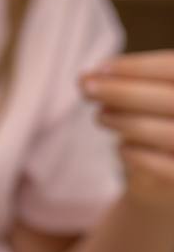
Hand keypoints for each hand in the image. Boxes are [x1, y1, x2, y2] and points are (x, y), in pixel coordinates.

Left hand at [84, 51, 173, 208]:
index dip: (139, 66)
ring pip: (169, 133)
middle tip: (86, 89)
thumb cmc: (159, 125)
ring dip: (127, 122)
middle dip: (124, 92)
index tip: (100, 68)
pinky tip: (122, 148)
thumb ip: (129, 86)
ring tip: (100, 116)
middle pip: (173, 99)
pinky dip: (137, 154)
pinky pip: (166, 168)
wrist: (167, 184)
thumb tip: (87, 79)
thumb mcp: (148, 100)